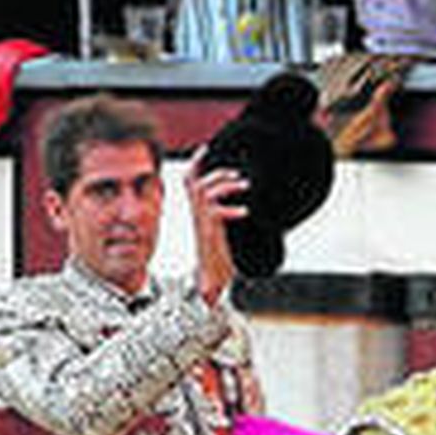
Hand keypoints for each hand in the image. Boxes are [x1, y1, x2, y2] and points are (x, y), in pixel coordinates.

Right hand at [184, 148, 245, 304]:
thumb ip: (227, 221)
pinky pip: (215, 214)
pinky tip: (245, 213)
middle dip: (215, 171)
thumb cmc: (219, 263)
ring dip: (224, 184)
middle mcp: (198, 217)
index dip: (196, 163)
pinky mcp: (210, 235)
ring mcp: (203, 225)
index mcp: (200, 214)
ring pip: (204, 193)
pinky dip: (230, 209)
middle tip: (237, 173)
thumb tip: (245, 210)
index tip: (206, 148)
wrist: (210, 286)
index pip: (190, 182)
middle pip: (194, 183)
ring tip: (244, 185)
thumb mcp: (224, 236)